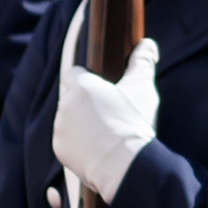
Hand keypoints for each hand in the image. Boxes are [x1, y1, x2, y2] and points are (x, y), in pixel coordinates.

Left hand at [51, 37, 161, 206]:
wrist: (124, 163)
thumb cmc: (133, 122)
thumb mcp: (142, 88)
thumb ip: (142, 63)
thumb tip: (147, 44)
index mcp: (81, 86)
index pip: (72, 74)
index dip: (84, 79)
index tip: (99, 89)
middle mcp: (65, 104)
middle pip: (70, 98)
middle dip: (84, 104)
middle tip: (106, 114)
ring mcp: (59, 127)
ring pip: (67, 120)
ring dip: (79, 124)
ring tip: (104, 134)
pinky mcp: (59, 148)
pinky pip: (66, 141)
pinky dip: (77, 144)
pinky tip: (96, 148)